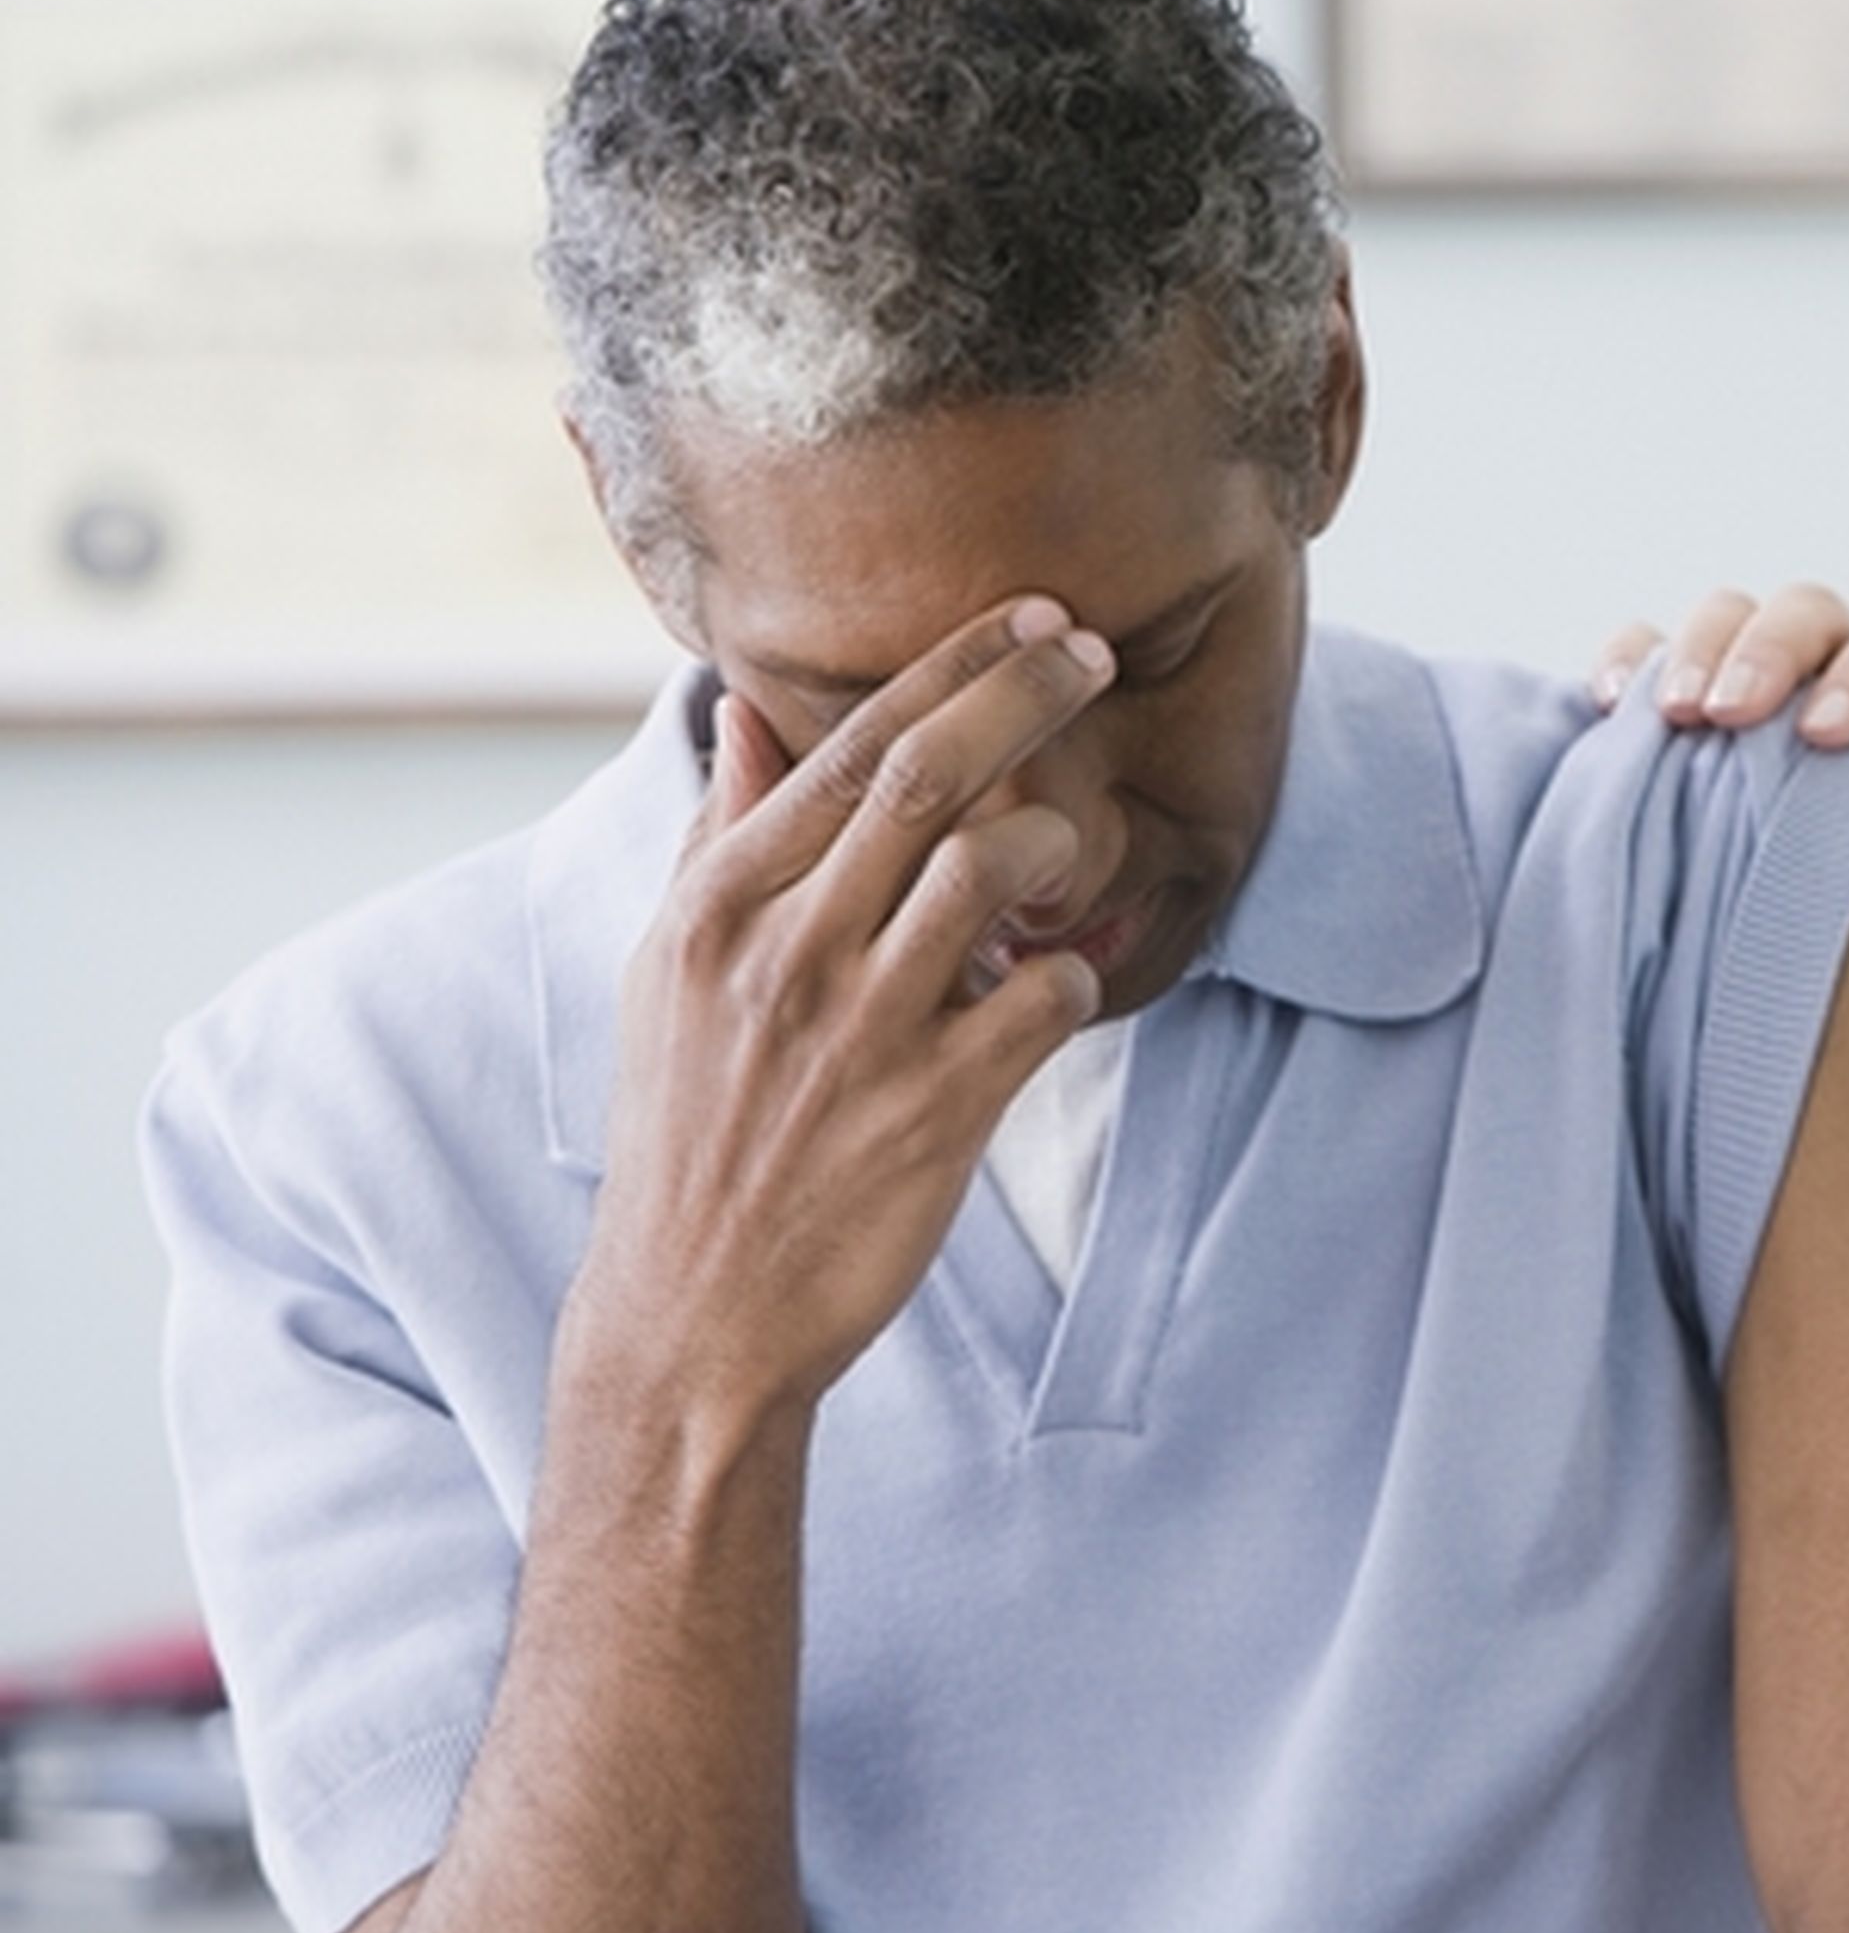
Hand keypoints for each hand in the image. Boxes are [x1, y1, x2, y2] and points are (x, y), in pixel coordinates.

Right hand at [566, 597, 1117, 1435]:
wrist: (692, 1315)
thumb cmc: (690, 1130)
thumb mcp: (670, 974)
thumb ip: (719, 837)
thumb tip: (739, 710)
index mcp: (720, 905)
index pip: (851, 744)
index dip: (953, 666)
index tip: (1030, 617)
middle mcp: (786, 952)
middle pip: (929, 776)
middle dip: (1026, 695)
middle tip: (1095, 653)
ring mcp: (862, 1030)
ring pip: (993, 869)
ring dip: (1058, 839)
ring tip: (1076, 849)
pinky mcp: (935, 1112)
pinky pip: (1044, 998)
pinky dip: (1071, 974)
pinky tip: (1056, 985)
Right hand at [1593, 584, 1848, 927]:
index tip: (1827, 734)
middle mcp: (1838, 667)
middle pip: (1805, 613)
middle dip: (1764, 652)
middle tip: (1727, 716)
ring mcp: (1758, 676)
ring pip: (1726, 616)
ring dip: (1692, 653)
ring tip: (1667, 716)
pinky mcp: (1690, 701)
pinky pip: (1651, 651)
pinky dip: (1629, 663)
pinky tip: (1609, 706)